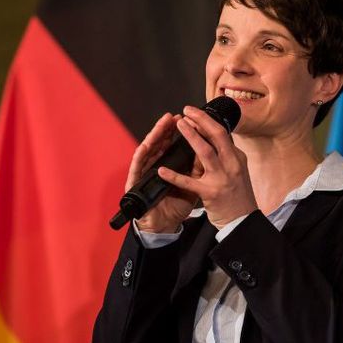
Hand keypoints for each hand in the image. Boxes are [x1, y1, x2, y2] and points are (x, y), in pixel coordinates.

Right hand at [126, 113, 198, 232]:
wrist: (164, 227)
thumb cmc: (175, 206)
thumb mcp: (192, 186)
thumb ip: (197, 170)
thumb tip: (207, 152)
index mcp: (169, 166)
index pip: (173, 144)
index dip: (181, 132)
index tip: (189, 119)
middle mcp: (155, 165)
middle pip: (160, 143)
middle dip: (167, 128)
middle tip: (173, 116)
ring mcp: (145, 173)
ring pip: (148, 150)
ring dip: (154, 136)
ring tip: (162, 124)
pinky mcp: (135, 183)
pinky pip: (137, 167)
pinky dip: (140, 156)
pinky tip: (145, 146)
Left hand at [157, 106, 257, 229]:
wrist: (243, 222)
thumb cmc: (239, 197)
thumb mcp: (238, 172)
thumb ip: (227, 156)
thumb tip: (215, 139)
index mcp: (237, 159)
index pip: (222, 135)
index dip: (208, 122)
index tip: (196, 114)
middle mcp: (232, 165)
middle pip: (217, 136)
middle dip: (202, 120)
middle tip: (187, 110)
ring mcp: (221, 179)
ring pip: (205, 153)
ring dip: (191, 137)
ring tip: (179, 125)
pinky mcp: (211, 193)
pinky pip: (189, 182)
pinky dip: (174, 176)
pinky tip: (162, 171)